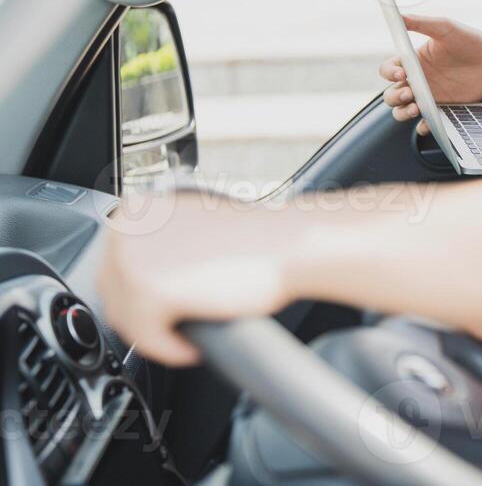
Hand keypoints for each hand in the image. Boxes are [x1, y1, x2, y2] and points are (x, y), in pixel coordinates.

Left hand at [97, 190, 293, 366]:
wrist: (289, 244)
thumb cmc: (258, 238)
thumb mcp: (193, 227)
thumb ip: (162, 241)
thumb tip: (148, 272)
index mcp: (136, 209)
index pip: (115, 265)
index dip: (140, 292)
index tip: (163, 309)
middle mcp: (125, 229)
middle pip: (115, 293)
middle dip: (145, 316)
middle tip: (176, 329)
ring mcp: (131, 261)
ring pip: (126, 319)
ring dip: (158, 333)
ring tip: (190, 337)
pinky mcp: (147, 293)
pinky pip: (147, 338)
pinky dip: (170, 349)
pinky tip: (194, 346)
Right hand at [379, 15, 481, 134]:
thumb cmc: (469, 40)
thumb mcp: (446, 28)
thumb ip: (423, 23)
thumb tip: (399, 16)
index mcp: (413, 61)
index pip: (388, 70)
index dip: (389, 74)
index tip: (402, 74)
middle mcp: (417, 80)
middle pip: (391, 94)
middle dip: (394, 97)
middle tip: (410, 94)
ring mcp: (429, 97)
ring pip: (402, 110)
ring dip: (402, 113)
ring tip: (416, 108)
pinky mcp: (444, 109)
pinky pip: (427, 122)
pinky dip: (424, 126)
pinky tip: (429, 123)